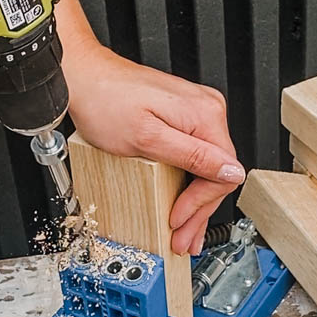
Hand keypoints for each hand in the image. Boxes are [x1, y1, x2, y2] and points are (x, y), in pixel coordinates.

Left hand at [65, 45, 244, 255]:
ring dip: (195, 202)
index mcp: (205, 115)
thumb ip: (194, 156)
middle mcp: (207, 111)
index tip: (179, 221)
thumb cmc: (106, 102)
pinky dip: (187, 182)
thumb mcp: (148, 138)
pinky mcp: (182, 117)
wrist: (83, 78)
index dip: (201, 204)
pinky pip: (195, 156)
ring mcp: (195, 112)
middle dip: (198, 210)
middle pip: (216, 173)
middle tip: (182, 238)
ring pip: (206, 168)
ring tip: (183, 230)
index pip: (223, 172)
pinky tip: (182, 201)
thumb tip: (232, 173)